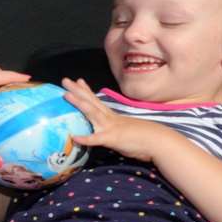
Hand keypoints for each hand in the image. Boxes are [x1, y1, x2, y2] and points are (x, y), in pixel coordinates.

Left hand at [59, 77, 175, 162]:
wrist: (157, 141)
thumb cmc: (143, 138)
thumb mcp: (125, 130)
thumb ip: (114, 129)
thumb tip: (107, 131)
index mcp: (112, 116)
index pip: (97, 101)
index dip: (86, 91)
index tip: (78, 80)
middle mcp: (109, 118)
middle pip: (91, 101)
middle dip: (77, 91)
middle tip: (64, 80)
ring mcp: (110, 127)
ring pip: (92, 113)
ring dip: (79, 103)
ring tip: (66, 95)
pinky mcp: (112, 138)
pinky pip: (96, 139)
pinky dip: (85, 138)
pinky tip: (74, 137)